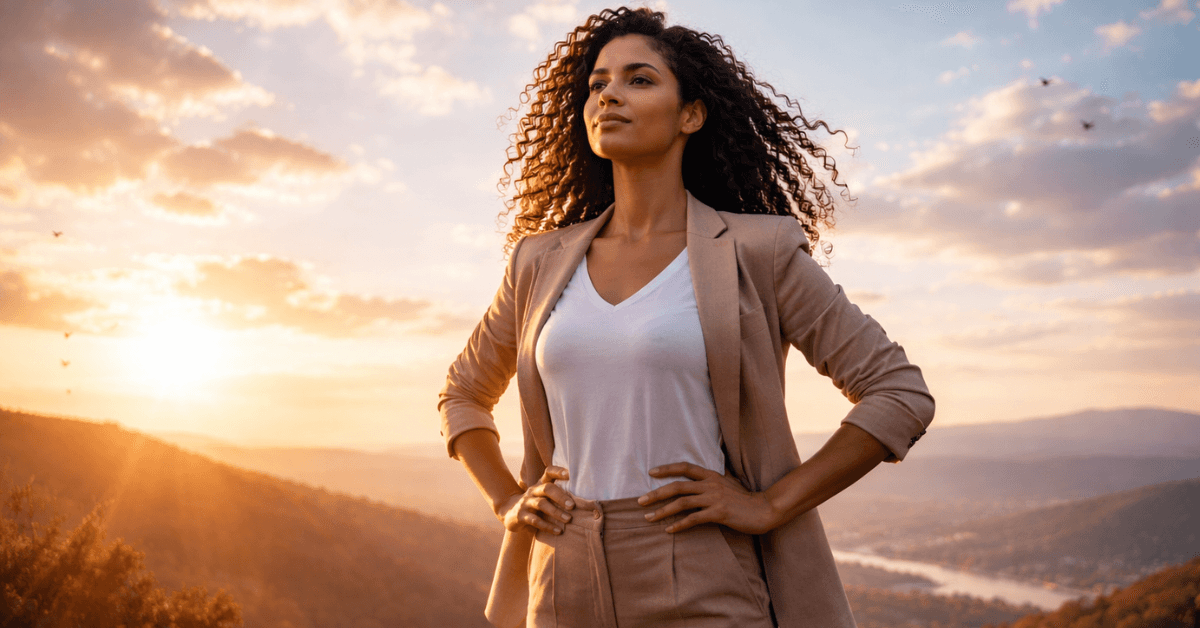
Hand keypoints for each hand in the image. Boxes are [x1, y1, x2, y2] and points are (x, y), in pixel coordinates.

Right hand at [498, 466, 574, 534]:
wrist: (509, 513)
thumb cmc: (534, 503)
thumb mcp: (543, 495)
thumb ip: (558, 493)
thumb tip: (584, 499)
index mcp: (540, 484)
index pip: (548, 472)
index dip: (558, 471)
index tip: (569, 474)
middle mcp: (533, 491)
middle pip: (547, 488)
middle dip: (560, 496)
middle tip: (573, 506)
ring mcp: (526, 503)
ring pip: (541, 504)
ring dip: (556, 512)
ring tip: (568, 519)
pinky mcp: (521, 516)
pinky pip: (535, 521)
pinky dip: (547, 526)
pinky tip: (558, 531)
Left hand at [638, 462, 778, 534]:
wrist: (764, 509)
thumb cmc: (745, 499)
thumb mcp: (728, 483)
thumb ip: (713, 480)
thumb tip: (700, 478)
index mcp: (711, 476)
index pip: (685, 467)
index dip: (667, 469)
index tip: (651, 472)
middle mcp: (710, 485)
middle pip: (677, 487)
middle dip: (656, 493)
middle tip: (640, 501)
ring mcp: (714, 498)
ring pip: (682, 503)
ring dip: (662, 511)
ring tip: (649, 517)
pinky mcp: (718, 513)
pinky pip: (693, 519)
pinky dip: (679, 525)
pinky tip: (669, 530)